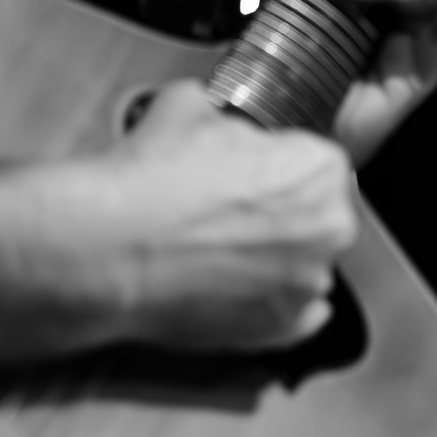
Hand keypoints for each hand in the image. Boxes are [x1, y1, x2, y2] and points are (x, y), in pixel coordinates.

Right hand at [75, 78, 359, 352]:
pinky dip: (268, 302)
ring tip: (218, 248)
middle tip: (229, 210)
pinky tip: (233, 285)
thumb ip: (225, 114)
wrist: (107, 248)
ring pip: (303, 264)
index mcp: (321, 168)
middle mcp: (329, 229)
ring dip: (272, 258)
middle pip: (316, 215)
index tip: (247, 173)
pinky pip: (294, 315)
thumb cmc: (150, 180)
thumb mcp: (189, 105)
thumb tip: (218, 120)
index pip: (314, 162)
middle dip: (281, 211)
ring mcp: (308, 286)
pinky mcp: (282, 331)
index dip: (275, 165)